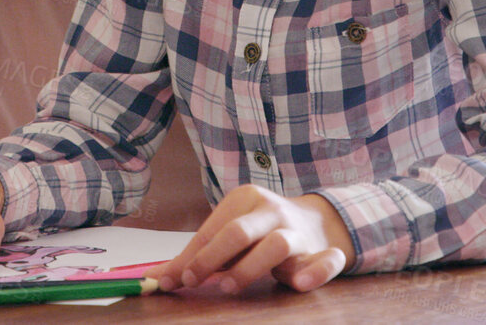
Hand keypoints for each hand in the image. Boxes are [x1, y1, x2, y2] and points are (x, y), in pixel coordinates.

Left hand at [149, 185, 352, 294]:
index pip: (213, 230)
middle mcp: (272, 211)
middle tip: (194, 280)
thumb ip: (199, 254)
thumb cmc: (259, 232)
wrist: (316, 223)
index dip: (192, 257)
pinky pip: (327, 260)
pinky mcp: (323, 252)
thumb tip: (158, 278)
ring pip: (278, 244)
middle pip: (240, 230)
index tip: (175, 280)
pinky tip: (301, 283)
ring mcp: (299, 231)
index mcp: (245, 199)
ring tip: (230, 286)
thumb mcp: (229, 235)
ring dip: (252, 267)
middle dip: (214, 256)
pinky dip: (317, 271)